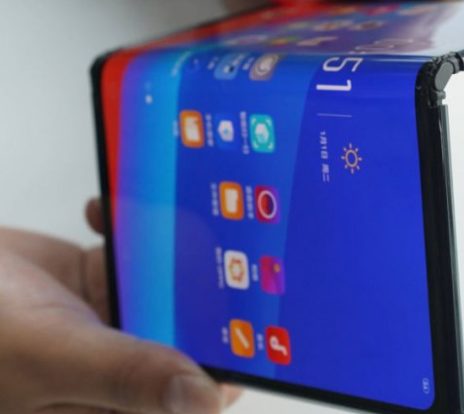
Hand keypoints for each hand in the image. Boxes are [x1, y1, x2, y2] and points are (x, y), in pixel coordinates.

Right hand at [0, 200, 240, 413]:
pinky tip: (108, 212)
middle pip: (191, 333)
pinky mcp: (98, 285)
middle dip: (209, 290)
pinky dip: (127, 229)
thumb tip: (206, 399)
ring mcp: (111, 325)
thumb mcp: (48, 357)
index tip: (262, 316)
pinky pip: (134, 257)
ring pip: (168, 290)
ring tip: (173, 212)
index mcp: (115, 410)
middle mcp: (120, 373)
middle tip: (230, 243)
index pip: (196, 392)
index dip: (236, 359)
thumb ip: (126, 374)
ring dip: (171, 251)